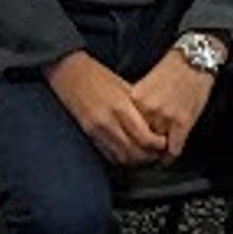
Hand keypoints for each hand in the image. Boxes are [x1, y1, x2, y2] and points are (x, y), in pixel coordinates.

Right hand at [47, 51, 169, 167]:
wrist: (69, 72)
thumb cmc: (97, 75)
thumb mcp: (123, 85)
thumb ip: (138, 106)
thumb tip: (154, 123)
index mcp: (121, 107)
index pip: (145, 138)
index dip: (158, 145)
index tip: (163, 143)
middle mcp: (109, 122)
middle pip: (135, 153)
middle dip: (150, 156)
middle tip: (157, 152)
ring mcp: (97, 130)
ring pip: (122, 158)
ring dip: (136, 160)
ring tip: (144, 154)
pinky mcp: (89, 134)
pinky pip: (108, 155)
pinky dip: (121, 158)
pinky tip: (127, 153)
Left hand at [128, 49, 216, 161]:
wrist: (194, 60)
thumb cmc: (172, 70)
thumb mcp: (146, 85)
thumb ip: (138, 104)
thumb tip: (130, 125)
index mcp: (136, 98)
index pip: (125, 127)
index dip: (126, 138)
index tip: (127, 146)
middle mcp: (148, 108)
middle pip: (138, 139)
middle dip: (140, 149)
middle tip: (140, 156)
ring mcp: (165, 117)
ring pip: (155, 147)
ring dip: (155, 154)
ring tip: (154, 157)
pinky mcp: (182, 122)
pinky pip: (173, 149)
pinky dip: (170, 156)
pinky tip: (168, 158)